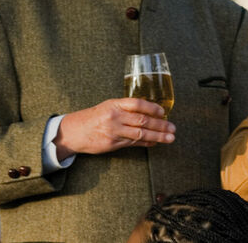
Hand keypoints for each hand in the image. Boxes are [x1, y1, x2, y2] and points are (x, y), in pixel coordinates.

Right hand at [53, 98, 175, 158]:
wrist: (74, 132)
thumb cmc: (94, 117)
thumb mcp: (108, 107)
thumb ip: (126, 109)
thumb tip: (149, 113)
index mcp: (115, 104)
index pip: (137, 104)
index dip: (152, 108)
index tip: (163, 112)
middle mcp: (114, 117)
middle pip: (142, 120)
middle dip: (160, 125)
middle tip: (173, 127)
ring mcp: (113, 131)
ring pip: (140, 134)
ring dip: (158, 136)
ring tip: (170, 137)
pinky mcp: (112, 144)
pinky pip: (133, 143)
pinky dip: (146, 143)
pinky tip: (155, 143)